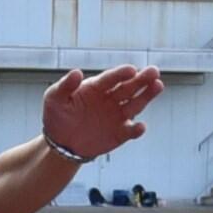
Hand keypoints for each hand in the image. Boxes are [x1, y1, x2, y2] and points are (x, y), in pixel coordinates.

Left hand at [42, 66, 163, 160]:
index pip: (111, 78)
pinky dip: (137, 129)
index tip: (131, 69)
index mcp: (96, 87)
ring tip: (158, 86)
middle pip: (128, 87)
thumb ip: (65, 85)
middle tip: (154, 71)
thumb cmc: (57, 115)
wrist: (61, 143)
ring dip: (146, 96)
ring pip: (135, 104)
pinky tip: (140, 127)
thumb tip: (77, 73)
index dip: (121, 74)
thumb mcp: (54, 98)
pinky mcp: (120, 134)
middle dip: (141, 79)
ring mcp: (117, 116)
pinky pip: (130, 131)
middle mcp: (110, 99)